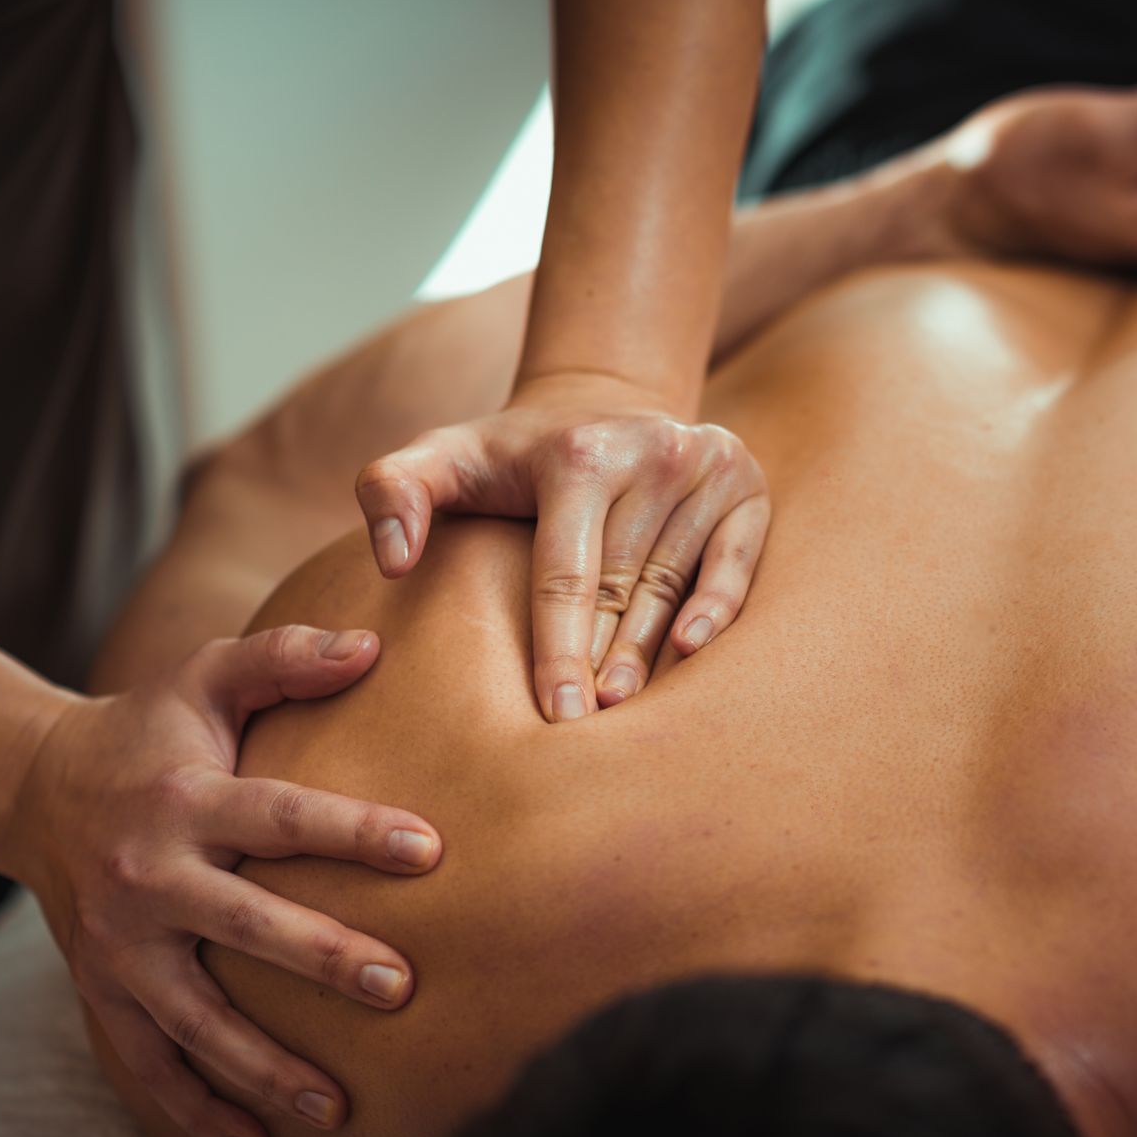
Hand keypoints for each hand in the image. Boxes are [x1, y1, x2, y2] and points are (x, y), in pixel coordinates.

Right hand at [6, 625, 442, 1136]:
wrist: (39, 789)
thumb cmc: (152, 731)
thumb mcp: (205, 676)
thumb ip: (283, 658)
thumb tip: (371, 645)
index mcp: (184, 798)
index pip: (279, 816)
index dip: (353, 831)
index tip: (430, 850)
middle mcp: (148, 877)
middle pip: (242, 926)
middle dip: (320, 958)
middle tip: (398, 987)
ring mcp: (120, 946)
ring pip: (195, 1019)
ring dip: (264, 1068)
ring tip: (339, 1108)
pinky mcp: (104, 993)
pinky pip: (148, 1066)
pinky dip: (196, 1112)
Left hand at [354, 372, 768, 719]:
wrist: (597, 403)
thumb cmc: (509, 455)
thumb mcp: (440, 457)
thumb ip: (392, 492)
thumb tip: (393, 560)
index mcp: (578, 452)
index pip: (565, 574)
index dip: (557, 652)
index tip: (552, 719)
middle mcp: (650, 451)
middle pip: (622, 586)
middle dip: (600, 663)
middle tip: (582, 733)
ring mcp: (705, 466)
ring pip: (672, 584)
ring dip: (649, 654)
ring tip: (622, 713)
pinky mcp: (744, 485)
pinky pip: (736, 561)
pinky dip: (719, 608)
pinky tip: (693, 652)